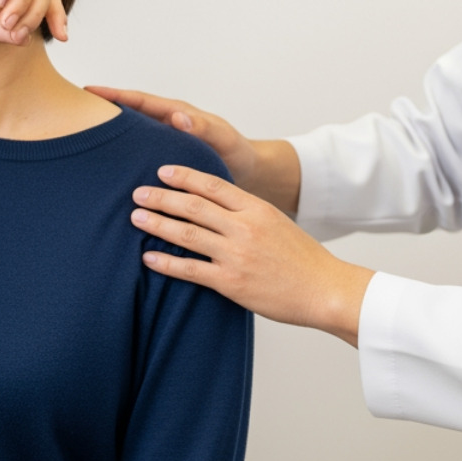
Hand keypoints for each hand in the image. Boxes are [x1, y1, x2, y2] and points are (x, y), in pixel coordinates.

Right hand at [86, 87, 265, 193]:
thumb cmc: (236, 151)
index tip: (87, 90)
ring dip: (107, 135)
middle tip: (70, 110)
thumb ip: (203, 128)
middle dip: (101, 111)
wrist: (247, 172)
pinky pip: (136, 154)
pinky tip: (103, 168)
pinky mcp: (163, 160)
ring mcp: (162, 143)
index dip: (113, 95)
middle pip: (127, 114)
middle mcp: (165, 126)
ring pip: (129, 136)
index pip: (138, 101)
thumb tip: (178, 116)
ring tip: (77, 139)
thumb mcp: (222, 139)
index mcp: (175, 115)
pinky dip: (120, 156)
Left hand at [130, 165, 373, 345]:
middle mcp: (244, 228)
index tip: (162, 171)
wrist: (325, 290)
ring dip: (158, 224)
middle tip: (138, 192)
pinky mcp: (231, 283)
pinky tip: (148, 257)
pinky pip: (191, 270)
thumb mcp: (278, 222)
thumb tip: (216, 205)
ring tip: (136, 218)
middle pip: (194, 206)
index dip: (184, 176)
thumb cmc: (303, 259)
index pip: (212, 185)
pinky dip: (166, 262)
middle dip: (162, 197)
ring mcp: (236, 255)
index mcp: (256, 209)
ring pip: (187, 234)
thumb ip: (248, 213)